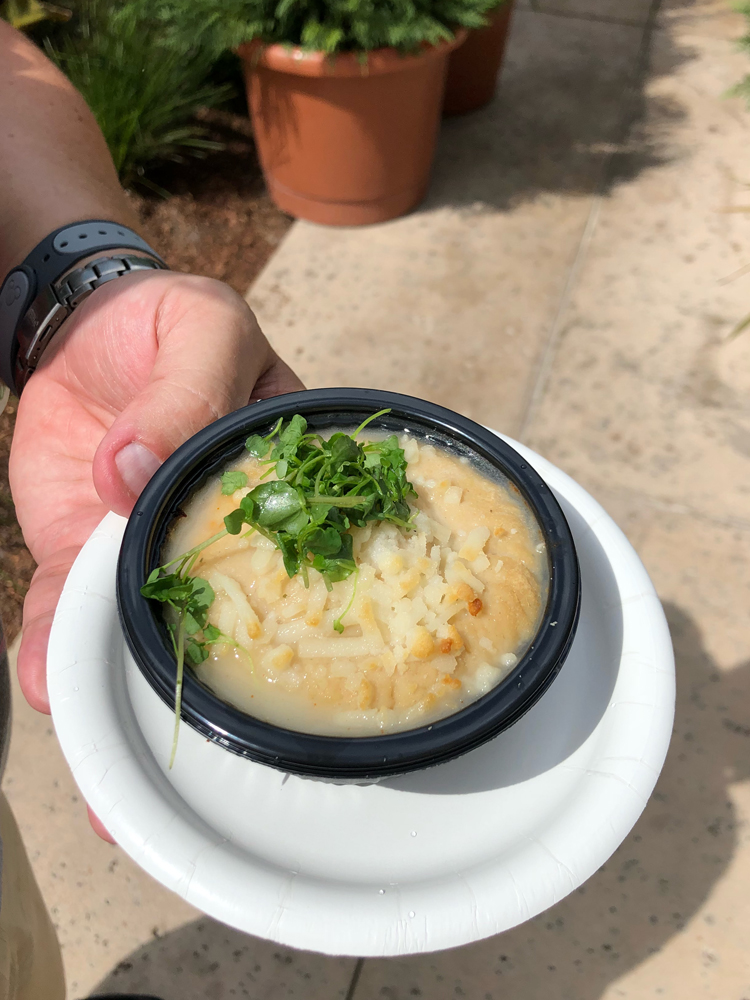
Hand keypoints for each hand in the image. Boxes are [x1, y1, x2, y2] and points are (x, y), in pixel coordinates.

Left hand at [9, 271, 302, 819]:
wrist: (87, 328)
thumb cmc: (169, 323)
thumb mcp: (201, 327)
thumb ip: (184, 391)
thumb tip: (133, 471)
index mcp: (285, 484)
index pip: (306, 559)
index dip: (305, 623)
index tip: (297, 692)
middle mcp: (227, 536)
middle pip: (231, 623)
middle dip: (219, 697)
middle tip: (215, 780)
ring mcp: (153, 549)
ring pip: (146, 631)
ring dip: (127, 695)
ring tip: (120, 789)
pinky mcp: (86, 550)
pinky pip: (71, 606)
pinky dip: (54, 647)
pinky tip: (47, 687)